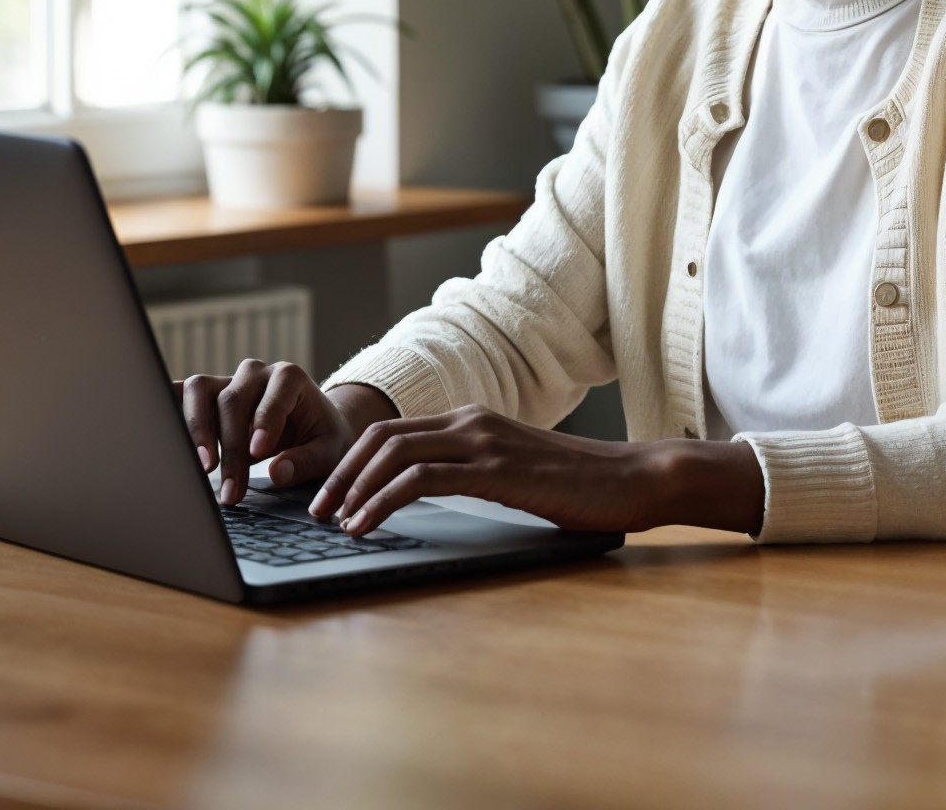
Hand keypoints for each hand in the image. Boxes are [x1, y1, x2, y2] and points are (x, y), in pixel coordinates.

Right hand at [175, 361, 395, 504]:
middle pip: (233, 400)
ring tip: (202, 468)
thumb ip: (306, 460)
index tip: (258, 453)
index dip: (264, 422)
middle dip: (231, 447)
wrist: (313, 425)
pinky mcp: (208, 396)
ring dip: (196, 429)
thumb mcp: (329, 451)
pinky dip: (170, 410)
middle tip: (231, 490)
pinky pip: (182, 395)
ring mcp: (227, 381)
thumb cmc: (321, 437)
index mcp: (289, 378)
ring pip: (200, 390)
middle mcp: (256, 373)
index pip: (273, 396)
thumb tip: (276, 472)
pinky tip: (163, 435)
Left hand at [309, 404, 766, 538]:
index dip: (351, 462)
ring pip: (394, 453)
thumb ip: (472, 476)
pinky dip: (384, 500)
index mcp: (470, 420)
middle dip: (340, 474)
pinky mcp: (495, 468)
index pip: (392, 432)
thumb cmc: (576, 487)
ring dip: (353, 488)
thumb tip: (425, 500)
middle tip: (315, 511)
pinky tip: (366, 525)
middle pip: (382, 438)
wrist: (631, 480)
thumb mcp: (512, 475)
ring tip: (333, 522)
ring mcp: (482, 440)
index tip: (327, 495)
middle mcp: (470, 421)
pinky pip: (422, 479)